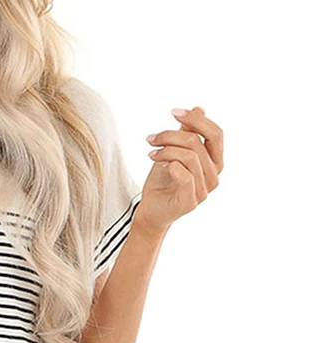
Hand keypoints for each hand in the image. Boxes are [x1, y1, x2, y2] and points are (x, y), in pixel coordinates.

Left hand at [132, 106, 223, 236]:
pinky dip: (170, 165)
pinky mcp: (191, 201)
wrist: (150, 210)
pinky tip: (158, 164)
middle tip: (151, 138)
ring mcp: (204, 190)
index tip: (173, 112)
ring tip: (151, 153)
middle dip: (172, 135)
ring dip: (166, 150)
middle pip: (198, 142)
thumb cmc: (162, 182)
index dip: (196, 119)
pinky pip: (185, 175)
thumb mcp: (173, 152)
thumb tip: (200, 108)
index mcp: (215, 162)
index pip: (215, 134)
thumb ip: (187, 134)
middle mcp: (214, 176)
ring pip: (189, 157)